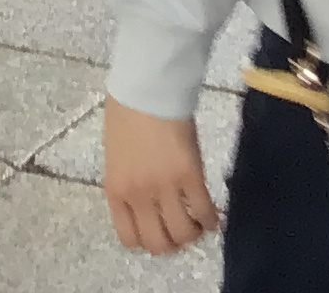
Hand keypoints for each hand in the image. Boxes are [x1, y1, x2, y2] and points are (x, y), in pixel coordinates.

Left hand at [102, 104, 217, 255]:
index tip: (159, 230)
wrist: (146, 84)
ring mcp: (164, 187)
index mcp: (116, 190)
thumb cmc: (126, 111)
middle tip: (182, 228)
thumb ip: (127, 183)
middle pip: (159, 244)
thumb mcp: (116, 155)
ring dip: (194, 233)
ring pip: (183, 234)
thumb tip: (144, 203)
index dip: (147, 240)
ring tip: (199, 221)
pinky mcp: (189, 175)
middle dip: (173, 243)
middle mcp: (138, 195)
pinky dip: (211, 219)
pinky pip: (204, 212)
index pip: (130, 238)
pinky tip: (213, 213)